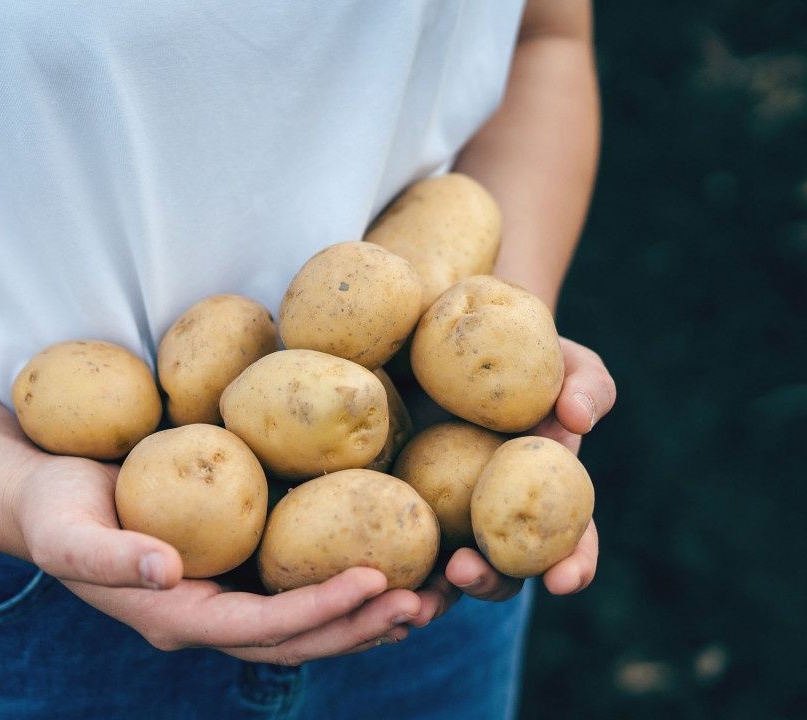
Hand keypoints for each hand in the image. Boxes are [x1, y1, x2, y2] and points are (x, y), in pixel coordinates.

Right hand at [11, 455, 424, 663]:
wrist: (45, 498)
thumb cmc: (53, 510)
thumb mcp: (66, 534)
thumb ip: (110, 556)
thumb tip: (168, 572)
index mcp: (175, 617)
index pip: (262, 628)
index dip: (320, 609)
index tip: (376, 580)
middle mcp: (206, 616)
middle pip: (297, 639)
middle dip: (360, 625)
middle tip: (421, 600)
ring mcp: (220, 596)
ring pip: (304, 623)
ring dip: (362, 616)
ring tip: (422, 595)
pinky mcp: (230, 566)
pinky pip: (292, 585)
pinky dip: (338, 583)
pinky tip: (380, 562)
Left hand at [408, 337, 616, 617]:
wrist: (444, 329)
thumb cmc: (521, 350)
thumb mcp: (564, 360)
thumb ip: (585, 384)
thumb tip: (577, 420)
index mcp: (546, 494)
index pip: (572, 541)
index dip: (573, 565)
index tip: (563, 581)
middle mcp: (496, 517)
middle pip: (501, 572)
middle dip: (488, 584)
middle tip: (466, 570)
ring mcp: (445, 514)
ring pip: (442, 574)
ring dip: (433, 596)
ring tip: (414, 600)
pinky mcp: (396, 501)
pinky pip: (391, 541)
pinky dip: (386, 567)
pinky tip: (366, 578)